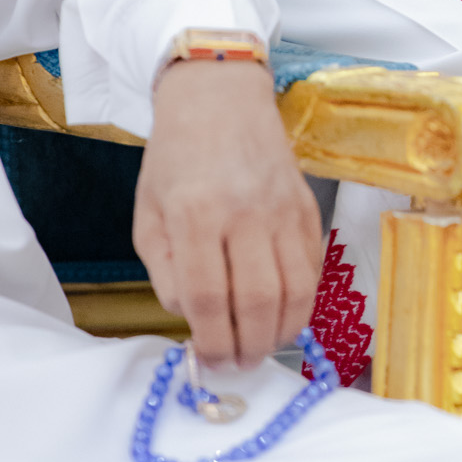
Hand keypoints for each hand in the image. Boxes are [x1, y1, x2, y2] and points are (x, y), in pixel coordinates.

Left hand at [133, 60, 321, 366]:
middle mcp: (245, 212)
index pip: (207, 296)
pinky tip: (282, 311)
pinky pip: (313, 268)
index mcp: (195, 213)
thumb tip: (194, 318)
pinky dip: (301, 300)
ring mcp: (283, 210)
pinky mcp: (308, 207)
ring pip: (296, 290)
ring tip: (263, 346)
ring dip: (281, 331)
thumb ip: (167, 271)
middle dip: (248, 347)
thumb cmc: (176, 156)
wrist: (221, 96)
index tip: (210, 361)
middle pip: (257, 301)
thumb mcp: (148, 214)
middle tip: (239, 364)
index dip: (211, 341)